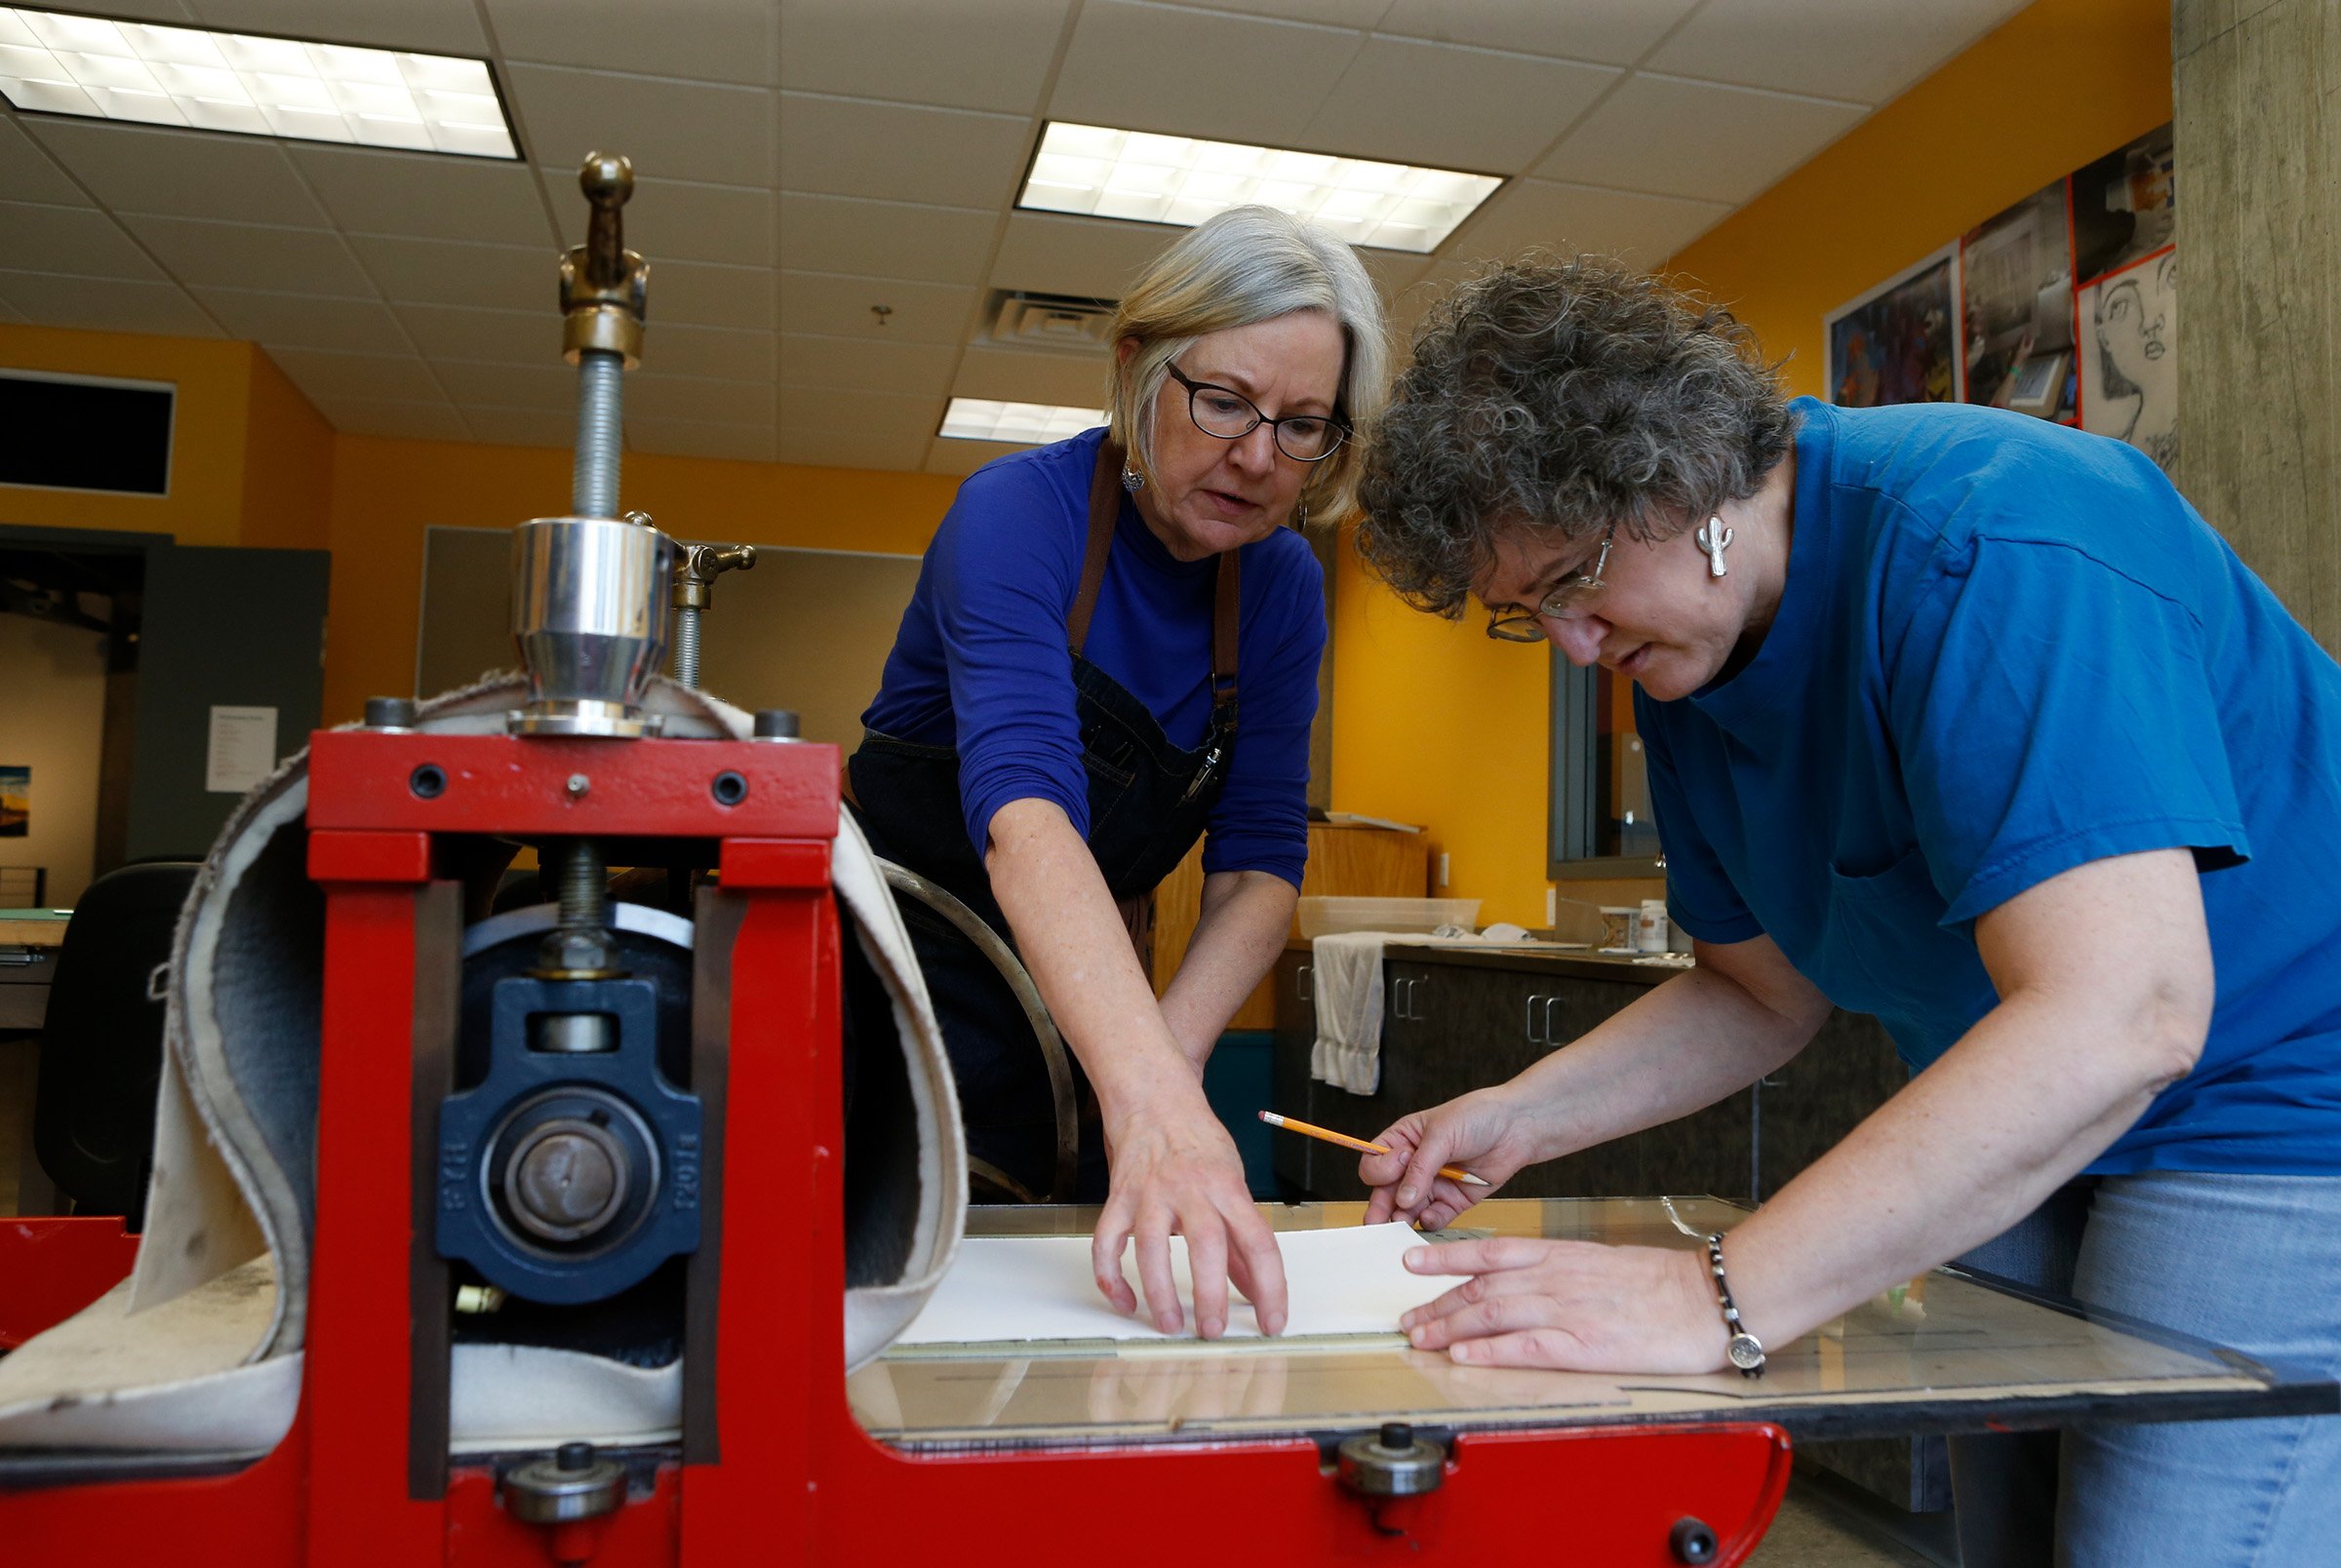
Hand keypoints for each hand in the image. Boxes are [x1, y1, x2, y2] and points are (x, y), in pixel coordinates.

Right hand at [1092, 1091, 1287, 1338]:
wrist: (1154, 1100)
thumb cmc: (1199, 1143)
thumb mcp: (1234, 1182)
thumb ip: (1242, 1237)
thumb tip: (1256, 1288)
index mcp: (1228, 1188)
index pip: (1259, 1242)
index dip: (1271, 1288)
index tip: (1273, 1323)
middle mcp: (1191, 1190)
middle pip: (1206, 1245)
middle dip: (1211, 1295)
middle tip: (1213, 1331)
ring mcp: (1150, 1193)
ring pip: (1151, 1247)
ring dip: (1159, 1292)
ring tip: (1170, 1325)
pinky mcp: (1119, 1198)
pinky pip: (1107, 1242)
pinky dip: (1111, 1276)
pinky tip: (1125, 1301)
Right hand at [1360, 1087, 1540, 1228]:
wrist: (1517, 1127)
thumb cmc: (1478, 1116)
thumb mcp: (1442, 1134)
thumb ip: (1420, 1168)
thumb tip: (1403, 1198)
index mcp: (1403, 1140)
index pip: (1376, 1162)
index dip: (1382, 1169)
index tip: (1400, 1163)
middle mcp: (1415, 1165)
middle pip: (1387, 1191)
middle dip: (1381, 1206)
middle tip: (1377, 1223)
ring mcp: (1434, 1184)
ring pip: (1408, 1209)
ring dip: (1404, 1218)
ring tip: (1404, 1223)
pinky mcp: (1453, 1200)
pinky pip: (1435, 1217)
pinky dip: (1430, 1221)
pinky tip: (1431, 1217)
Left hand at [1399, 1237, 1725, 1371]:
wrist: (1707, 1298)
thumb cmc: (1662, 1283)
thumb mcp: (1602, 1262)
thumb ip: (1562, 1269)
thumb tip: (1528, 1279)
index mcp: (1559, 1255)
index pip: (1488, 1252)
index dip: (1443, 1257)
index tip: (1410, 1261)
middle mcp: (1554, 1278)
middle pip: (1479, 1288)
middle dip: (1435, 1304)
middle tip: (1404, 1319)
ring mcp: (1567, 1310)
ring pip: (1492, 1314)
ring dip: (1448, 1326)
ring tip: (1419, 1338)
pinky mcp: (1584, 1345)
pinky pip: (1525, 1346)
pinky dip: (1489, 1350)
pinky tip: (1464, 1355)